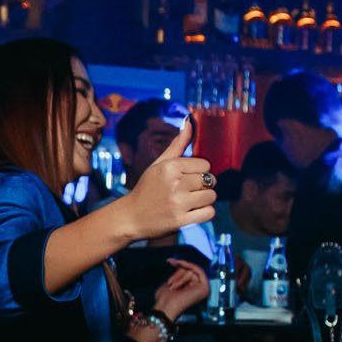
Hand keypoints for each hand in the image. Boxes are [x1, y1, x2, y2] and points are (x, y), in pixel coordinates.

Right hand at [118, 126, 215, 242]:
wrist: (131, 217)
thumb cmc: (147, 188)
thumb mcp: (159, 164)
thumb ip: (177, 144)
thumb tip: (189, 121)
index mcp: (170, 167)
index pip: (205, 165)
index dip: (199, 172)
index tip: (187, 178)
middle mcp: (175, 183)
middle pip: (210, 181)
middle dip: (202, 186)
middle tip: (188, 192)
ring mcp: (178, 203)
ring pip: (211, 197)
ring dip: (204, 200)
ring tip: (190, 202)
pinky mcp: (180, 221)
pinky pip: (208, 213)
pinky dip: (204, 213)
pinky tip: (192, 212)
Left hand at [151, 257, 210, 320]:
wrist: (166, 306)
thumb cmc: (165, 298)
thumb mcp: (171, 281)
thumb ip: (179, 273)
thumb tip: (180, 262)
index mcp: (192, 290)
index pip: (188, 273)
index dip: (179, 266)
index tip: (169, 261)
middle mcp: (199, 290)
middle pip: (190, 271)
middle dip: (178, 273)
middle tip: (169, 282)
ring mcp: (203, 289)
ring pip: (192, 271)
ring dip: (179, 276)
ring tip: (173, 286)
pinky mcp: (205, 288)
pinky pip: (199, 270)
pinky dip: (189, 265)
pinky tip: (180, 264)